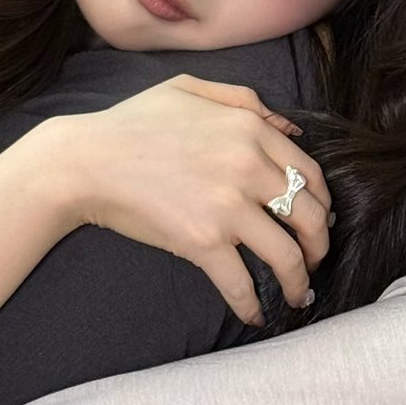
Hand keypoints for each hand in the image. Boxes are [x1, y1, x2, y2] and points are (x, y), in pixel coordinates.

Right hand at [43, 78, 332, 325]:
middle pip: (310, 216)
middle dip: (321, 245)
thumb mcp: (190, 88)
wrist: (83, 162)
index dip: (321, 203)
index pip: (310, 173)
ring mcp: (228, 207)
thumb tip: (290, 128)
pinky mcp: (203, 242)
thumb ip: (245, 100)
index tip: (318, 221)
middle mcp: (248, 166)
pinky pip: (242, 283)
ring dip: (300, 282)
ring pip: (288, 256)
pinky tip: (255, 316)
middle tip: (315, 261)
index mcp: (250, 129)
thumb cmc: (131, 123)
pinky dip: (252, 306)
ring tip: (298, 296)